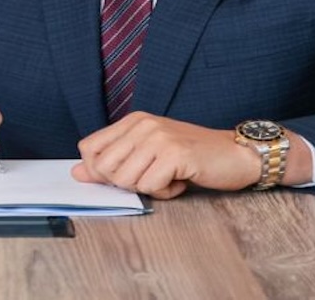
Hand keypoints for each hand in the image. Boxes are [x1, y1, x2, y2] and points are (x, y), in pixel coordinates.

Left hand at [71, 112, 262, 198]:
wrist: (237, 154)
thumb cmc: (194, 157)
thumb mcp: (150, 156)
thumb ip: (114, 162)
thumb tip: (77, 173)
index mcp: (133, 121)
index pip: (88, 148)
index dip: (99, 172)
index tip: (125, 176)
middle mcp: (142, 124)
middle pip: (103, 168)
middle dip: (125, 183)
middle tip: (151, 178)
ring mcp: (158, 137)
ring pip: (125, 179)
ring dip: (148, 189)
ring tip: (169, 177)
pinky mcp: (174, 153)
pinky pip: (151, 187)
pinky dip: (166, 193)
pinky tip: (182, 180)